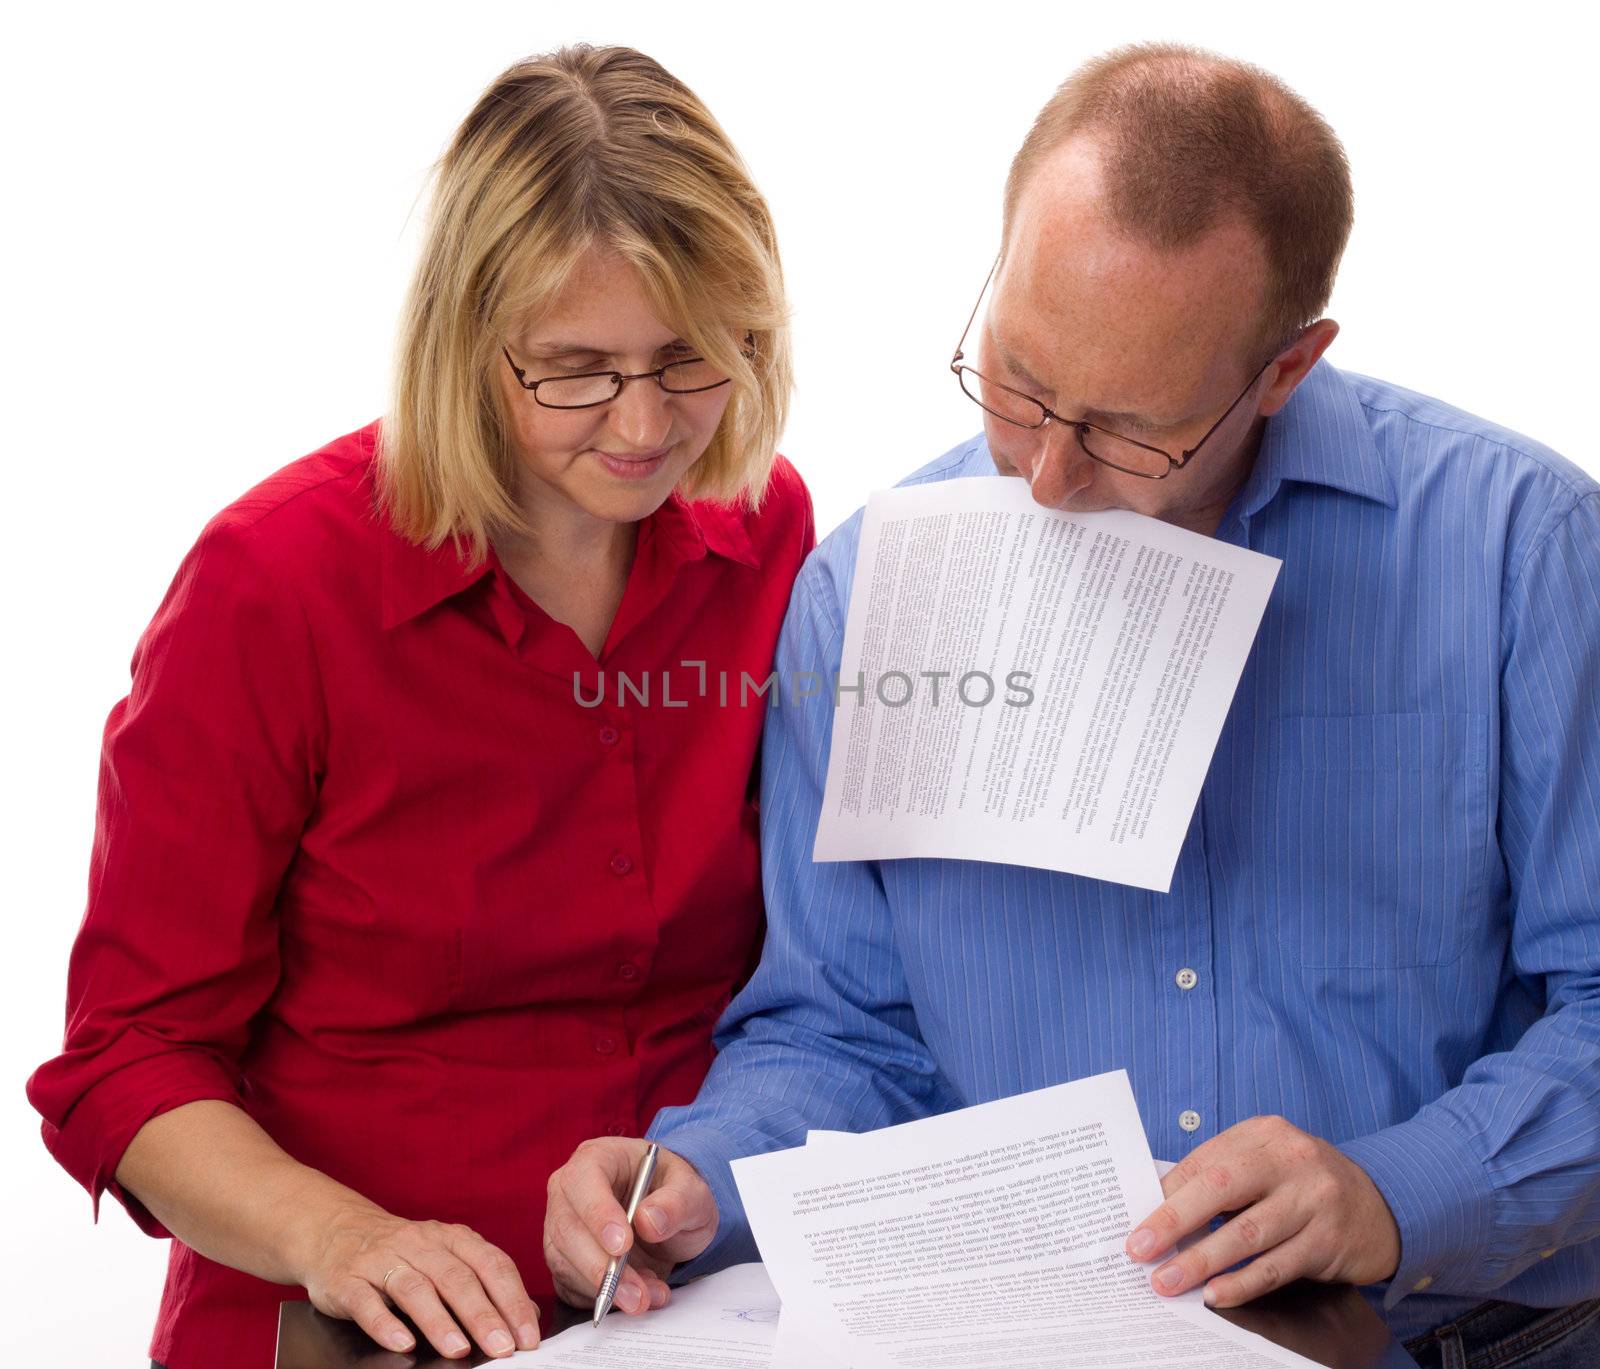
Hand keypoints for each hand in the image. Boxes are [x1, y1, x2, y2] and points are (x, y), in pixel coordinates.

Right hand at [291, 1201, 540, 1357]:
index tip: (528, 1335)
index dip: (512, 1299)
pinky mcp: (348, 1280)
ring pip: (415, 1288)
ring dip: (439, 1321)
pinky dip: (386, 1324)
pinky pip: (367, 1302)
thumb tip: (525, 1317)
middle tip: (502, 1347)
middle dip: (483, 1315)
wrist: (336, 1231)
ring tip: (459, 1350)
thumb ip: (483, 1282)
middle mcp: (420, 1244)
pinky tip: (402, 1344)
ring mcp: (382, 1260)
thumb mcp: (445, 1258)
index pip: (490, 1265)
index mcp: (451, 1238)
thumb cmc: (404, 1254)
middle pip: (456, 1278)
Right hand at [544, 1138, 717, 1312]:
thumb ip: (676, 1202)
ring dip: (606, 1289)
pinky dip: (603, 1298)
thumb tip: (648, 1221)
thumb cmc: (675, 1193)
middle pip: (568, 1229)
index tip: (622, 1246)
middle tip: (637, 1294)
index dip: (598, 1214)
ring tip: (647, 1297)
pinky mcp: (565, 1261)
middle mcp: (570, 1191)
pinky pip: (572, 1285)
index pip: (584, 1180)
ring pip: (567, 1263)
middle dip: (602, 1268)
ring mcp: (561, 1227)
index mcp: (597, 1158)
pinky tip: (636, 1296)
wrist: (670, 1217)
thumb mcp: (692, 1191)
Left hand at [1124, 1115, 1399, 1306]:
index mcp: (1264, 1133)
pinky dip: (1242, 1283)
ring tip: (1169, 1281)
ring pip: (1247, 1234)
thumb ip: (1220, 1175)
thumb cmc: (1302, 1183)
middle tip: (1140, 1249)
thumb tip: (1158, 1206)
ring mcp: (1313, 1200)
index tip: (1134, 1221)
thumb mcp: (1265, 1162)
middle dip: (1174, 1221)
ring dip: (1202, 1261)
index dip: (1166, 1194)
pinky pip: (1276, 1267)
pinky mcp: (1328, 1241)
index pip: (1203, 1162)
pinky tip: (1215, 1294)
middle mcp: (1290, 1160)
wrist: (1380, 1206)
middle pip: (1220, 1190)